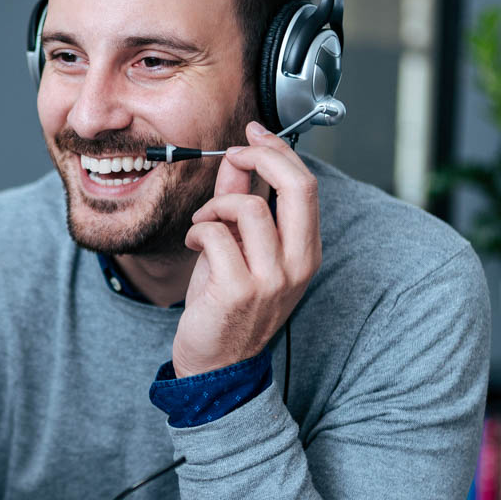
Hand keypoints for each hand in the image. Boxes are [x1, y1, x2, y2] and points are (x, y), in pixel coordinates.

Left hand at [172, 120, 320, 378]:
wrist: (216, 366)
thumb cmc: (227, 308)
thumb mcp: (239, 247)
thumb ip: (240, 200)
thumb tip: (238, 158)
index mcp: (305, 252)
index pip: (306, 185)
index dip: (278, 151)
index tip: (252, 133)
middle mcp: (298, 265)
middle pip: (298, 186)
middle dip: (261, 156)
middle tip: (234, 153)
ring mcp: (272, 279)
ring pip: (248, 208)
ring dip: (215, 206)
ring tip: (203, 224)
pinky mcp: (240, 290)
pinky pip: (216, 235)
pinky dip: (198, 231)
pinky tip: (194, 244)